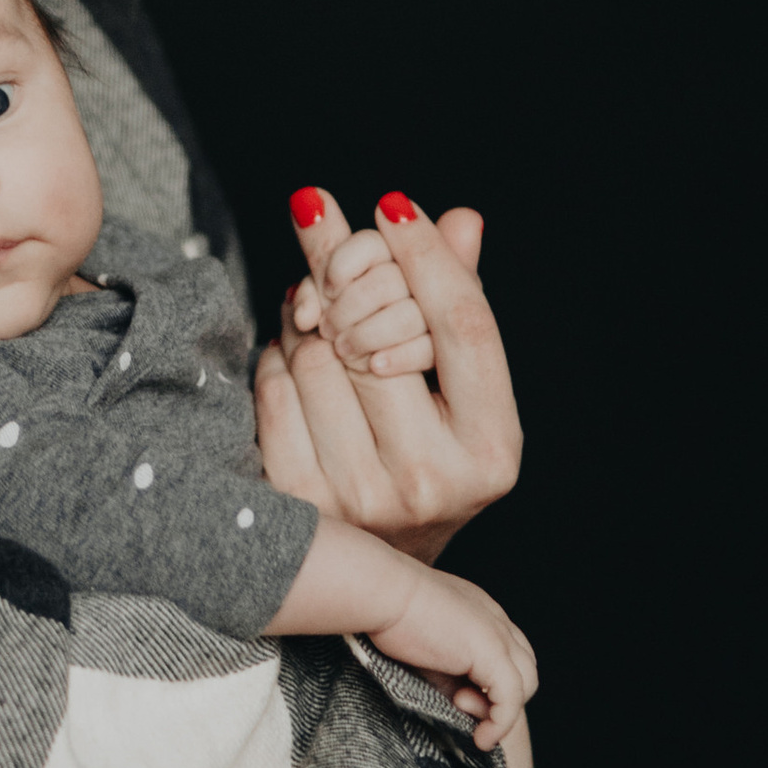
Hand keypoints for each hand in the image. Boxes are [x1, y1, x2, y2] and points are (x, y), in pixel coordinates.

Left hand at [253, 190, 522, 560]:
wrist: (382, 565)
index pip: (462, 325)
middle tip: (323, 230)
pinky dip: (276, 353)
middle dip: (345, 269)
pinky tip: (292, 352)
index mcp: (494, 449)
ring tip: (313, 306)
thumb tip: (460, 218)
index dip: (426, 255)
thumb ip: (460, 303)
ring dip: (306, 311)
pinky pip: (274, 384)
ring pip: (318, 352)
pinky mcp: (298, 499)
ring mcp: (363, 496)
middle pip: (380, 329)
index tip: (391, 202)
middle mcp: (435, 480)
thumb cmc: (429, 451)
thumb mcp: (463, 391)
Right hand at [367, 562, 536, 751]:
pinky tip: (481, 739)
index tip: (458, 697)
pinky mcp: (491, 652)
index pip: (508, 653)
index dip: (492, 681)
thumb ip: (446, 673)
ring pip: (525, 684)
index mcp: (481, 612)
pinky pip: (511, 699)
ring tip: (469, 721)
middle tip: (462, 705)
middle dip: (502, 696)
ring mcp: (498, 635)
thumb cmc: (387, 613)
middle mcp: (497, 620)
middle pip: (524, 668)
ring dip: (502, 711)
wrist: (380, 591)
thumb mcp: (425, 647)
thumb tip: (456, 705)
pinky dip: (500, 724)